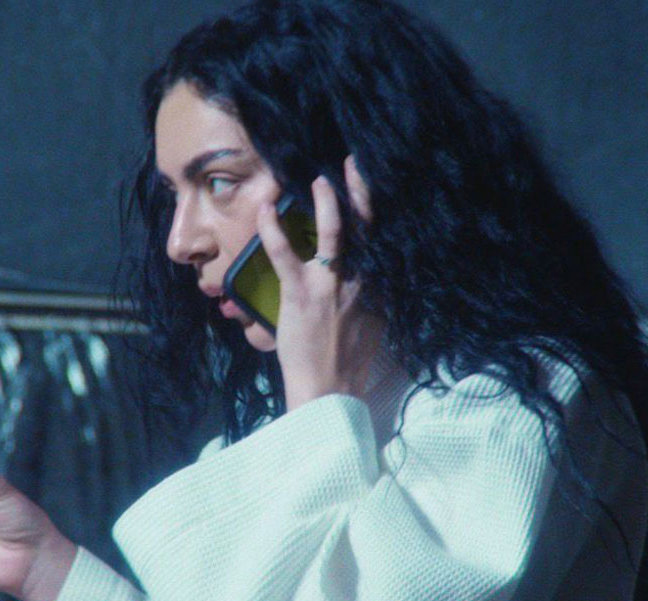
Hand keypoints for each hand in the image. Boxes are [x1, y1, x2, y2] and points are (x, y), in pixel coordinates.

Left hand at [255, 155, 384, 409]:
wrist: (330, 390)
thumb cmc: (349, 361)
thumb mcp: (373, 323)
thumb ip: (372, 294)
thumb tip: (367, 275)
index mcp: (378, 287)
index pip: (381, 239)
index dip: (378, 209)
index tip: (375, 182)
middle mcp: (362, 281)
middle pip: (368, 228)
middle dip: (363, 192)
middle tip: (355, 163)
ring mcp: (332, 286)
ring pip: (336, 234)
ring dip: (328, 203)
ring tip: (319, 179)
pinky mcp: (303, 295)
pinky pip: (286, 255)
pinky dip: (274, 230)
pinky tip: (265, 209)